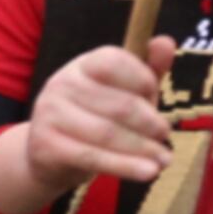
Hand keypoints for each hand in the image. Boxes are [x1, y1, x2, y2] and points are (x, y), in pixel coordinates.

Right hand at [12, 37, 178, 202]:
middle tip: (166, 136)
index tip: (156, 98)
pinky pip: (93, 157)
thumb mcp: (122, 93)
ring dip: (143, 149)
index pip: (114, 62)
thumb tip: (166, 41)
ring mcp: (50, 114)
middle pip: (118, 104)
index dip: (142, 79)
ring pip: (108, 134)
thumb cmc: (94, 118)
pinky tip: (148, 172)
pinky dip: (125, 167)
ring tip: (164, 160)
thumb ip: (145, 71)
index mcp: (82, 65)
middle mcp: (61, 83)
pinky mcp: (46, 145)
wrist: (47, 155)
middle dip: (150, 123)